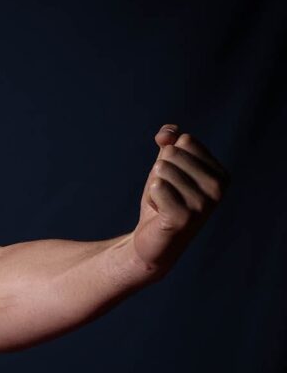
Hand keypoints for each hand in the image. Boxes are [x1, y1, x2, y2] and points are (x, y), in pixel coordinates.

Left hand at [131, 124, 228, 277]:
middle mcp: (217, 188)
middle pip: (172, 153)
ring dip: (154, 187)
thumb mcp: (165, 166)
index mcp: (220, 174)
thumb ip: (169, 142)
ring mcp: (203, 204)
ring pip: (161, 169)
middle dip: (159, 172)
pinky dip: (151, 197)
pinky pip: (157, 186)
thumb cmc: (162, 202)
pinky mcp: (183, 217)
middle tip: (167, 196)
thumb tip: (167, 132)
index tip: (175, 182)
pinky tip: (159, 213)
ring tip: (163, 204)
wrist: (152, 240)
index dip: (169, 158)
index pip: (185, 141)